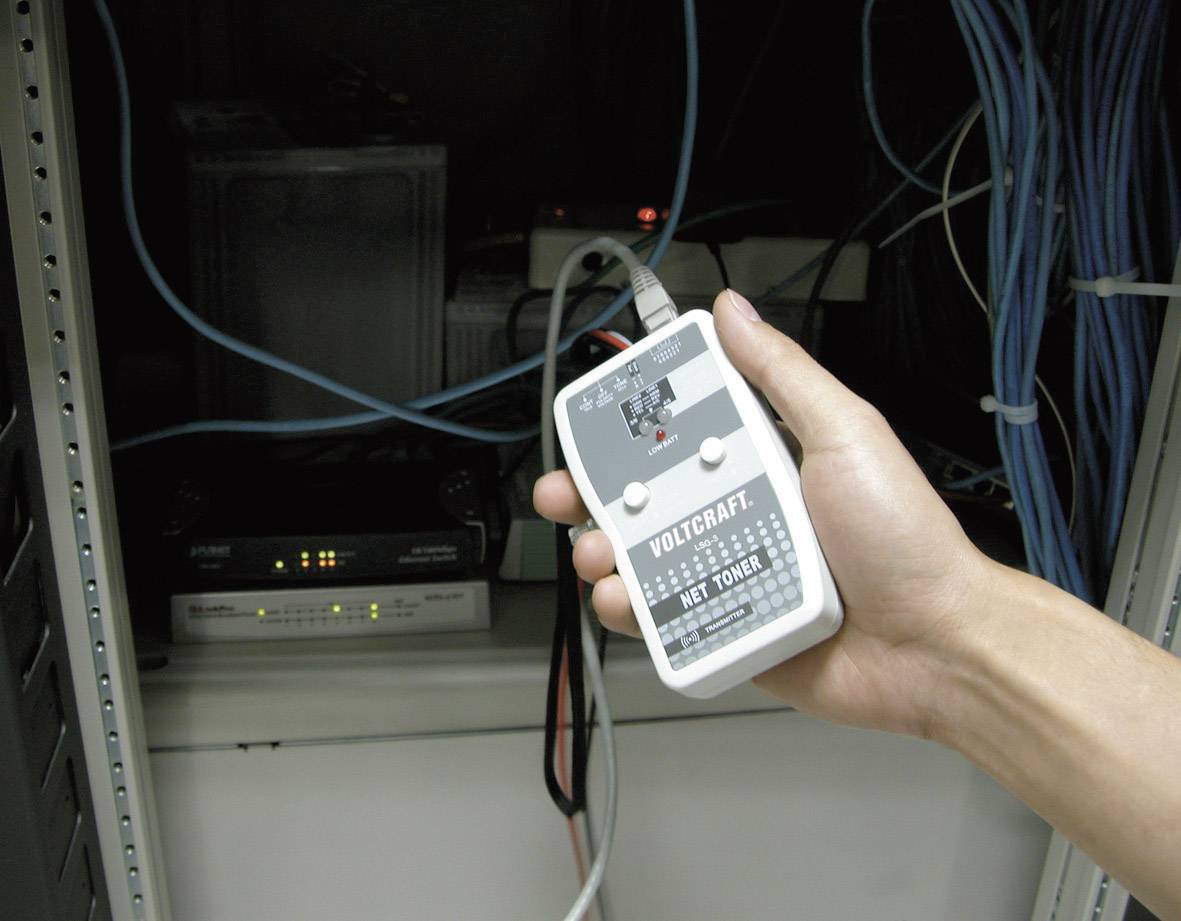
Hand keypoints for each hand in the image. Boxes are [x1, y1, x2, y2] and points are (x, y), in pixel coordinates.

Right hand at [534, 289, 994, 738]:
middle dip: (596, 491)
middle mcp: (743, 514)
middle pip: (647, 496)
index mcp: (766, 461)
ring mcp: (732, 571)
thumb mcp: (844, 434)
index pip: (681, 432)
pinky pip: (664, 617)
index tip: (596, 421)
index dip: (631, 424)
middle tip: (568, 491)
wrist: (933, 644)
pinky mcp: (727, 627)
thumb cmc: (905, 540)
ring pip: (643, 557)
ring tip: (599, 551)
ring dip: (604, 550)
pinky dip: (633, 610)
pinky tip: (627, 599)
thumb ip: (782, 374)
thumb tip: (735, 313)